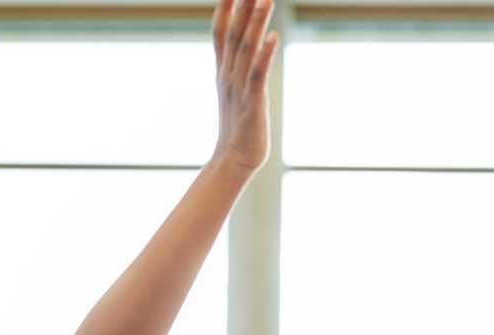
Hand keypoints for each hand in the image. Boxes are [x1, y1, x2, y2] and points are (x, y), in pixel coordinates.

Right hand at [210, 0, 279, 176]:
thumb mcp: (235, 92)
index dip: (224, 8)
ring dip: (256, 22)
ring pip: (246, 48)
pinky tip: (273, 37)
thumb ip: (240, 69)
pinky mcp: (252, 102)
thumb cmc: (238, 127)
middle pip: (234, 33)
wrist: (233, 160)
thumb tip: (250, 50)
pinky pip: (257, 74)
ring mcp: (238, 87)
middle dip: (242, 5)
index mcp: (223, 70)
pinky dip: (264, 55)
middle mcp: (228, 74)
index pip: (221, 32)